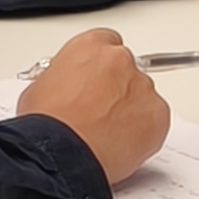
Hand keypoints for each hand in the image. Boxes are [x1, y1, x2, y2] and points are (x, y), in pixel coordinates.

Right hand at [15, 26, 168, 186]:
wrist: (62, 154)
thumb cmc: (47, 125)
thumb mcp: (39, 88)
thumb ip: (63, 79)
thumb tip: (65, 90)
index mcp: (91, 46)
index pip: (106, 44)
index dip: (100, 67)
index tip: (96, 81)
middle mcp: (120, 61)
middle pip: (126, 70)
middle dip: (116, 89)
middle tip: (100, 113)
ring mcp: (143, 87)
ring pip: (142, 96)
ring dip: (130, 111)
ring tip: (107, 135)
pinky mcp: (159, 115)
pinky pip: (156, 121)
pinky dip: (145, 132)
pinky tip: (121, 145)